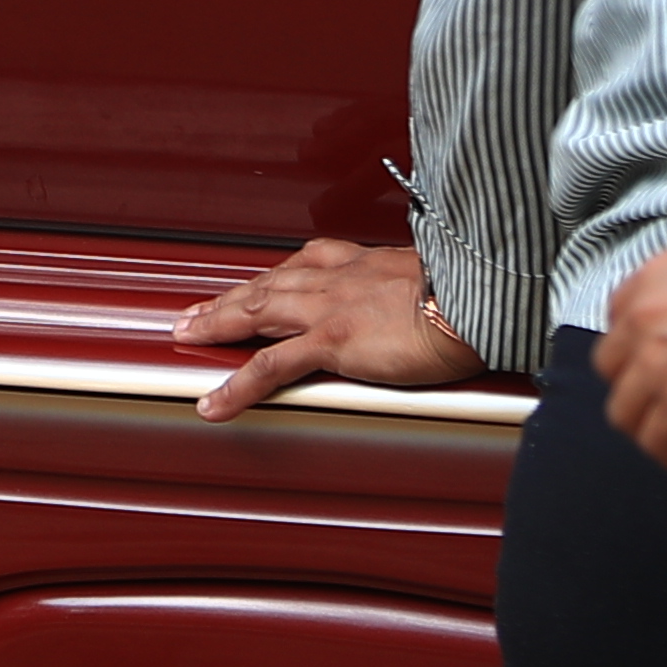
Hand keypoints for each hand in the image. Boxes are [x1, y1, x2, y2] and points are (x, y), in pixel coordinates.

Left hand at [174, 238, 489, 419]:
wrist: (480, 299)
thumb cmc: (469, 292)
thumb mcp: (435, 280)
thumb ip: (413, 291)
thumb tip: (423, 305)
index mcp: (361, 262)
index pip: (301, 266)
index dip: (270, 278)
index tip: (253, 284)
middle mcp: (337, 279)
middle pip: (265, 286)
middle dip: (227, 299)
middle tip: (195, 311)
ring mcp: (329, 309)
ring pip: (255, 313)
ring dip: (215, 325)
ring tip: (187, 337)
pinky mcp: (331, 341)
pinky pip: (270, 366)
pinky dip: (237, 386)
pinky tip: (214, 403)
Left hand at [594, 234, 666, 471]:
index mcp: (654, 279)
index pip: (618, 315)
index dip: (635, 341)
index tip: (651, 354)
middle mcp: (644, 320)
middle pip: (612, 365)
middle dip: (633, 383)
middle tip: (659, 396)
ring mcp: (656, 364)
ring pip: (624, 409)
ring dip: (645, 425)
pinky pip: (657, 442)